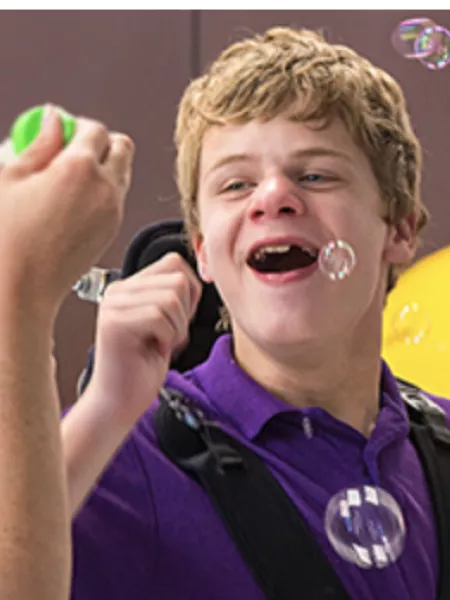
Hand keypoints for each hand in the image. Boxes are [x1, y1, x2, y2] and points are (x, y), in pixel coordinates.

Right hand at [0, 105, 134, 320]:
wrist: (22, 287)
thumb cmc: (8, 237)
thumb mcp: (11, 178)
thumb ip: (38, 144)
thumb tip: (52, 119)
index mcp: (79, 168)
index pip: (96, 129)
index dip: (79, 126)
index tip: (62, 133)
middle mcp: (104, 188)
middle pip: (122, 147)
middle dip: (101, 142)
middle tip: (71, 151)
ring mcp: (113, 211)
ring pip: (123, 173)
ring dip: (105, 166)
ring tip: (69, 179)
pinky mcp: (113, 231)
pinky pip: (117, 199)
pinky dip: (104, 191)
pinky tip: (73, 202)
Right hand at [86, 252, 202, 425]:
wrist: (119, 402)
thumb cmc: (142, 367)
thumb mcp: (165, 323)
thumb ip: (174, 296)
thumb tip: (198, 275)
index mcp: (129, 286)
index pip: (173, 262)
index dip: (190, 292)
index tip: (179, 319)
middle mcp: (118, 291)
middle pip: (177, 280)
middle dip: (185, 314)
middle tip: (169, 336)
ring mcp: (113, 305)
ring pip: (171, 298)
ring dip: (177, 328)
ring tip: (161, 344)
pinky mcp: (114, 323)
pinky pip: (159, 317)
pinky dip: (168, 338)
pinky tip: (155, 350)